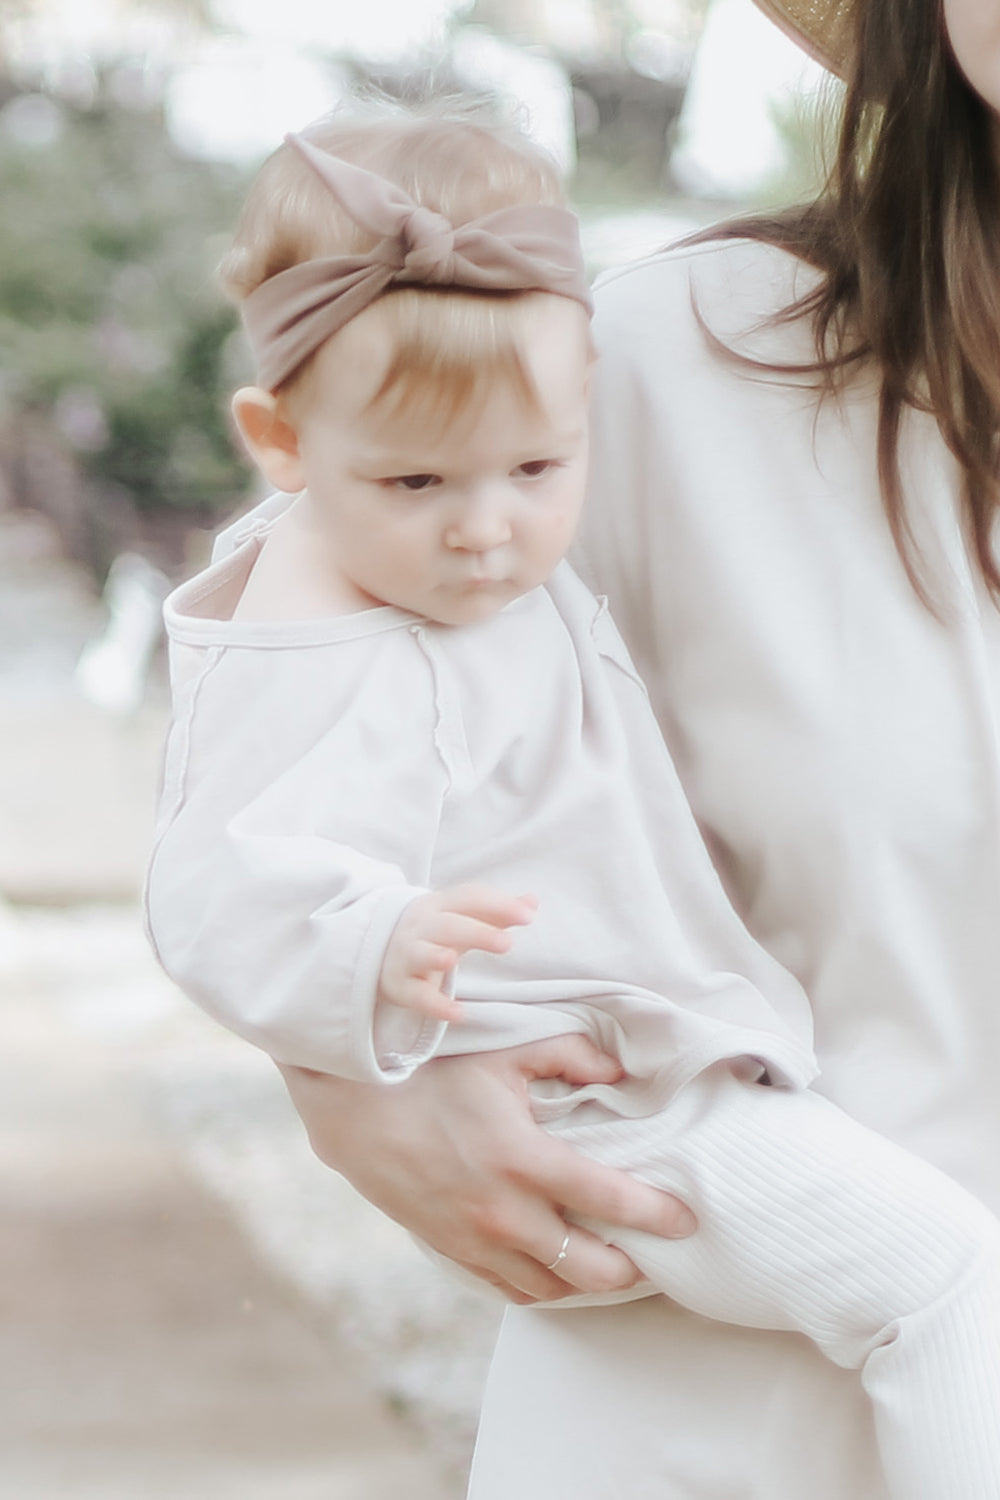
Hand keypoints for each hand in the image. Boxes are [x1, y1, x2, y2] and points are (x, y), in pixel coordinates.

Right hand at [276, 1036, 695, 1303]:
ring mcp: (475, 1239)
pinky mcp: (451, 1250)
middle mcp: (503, 1212)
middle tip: (654, 1255)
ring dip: (587, 1284)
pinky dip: (542, 1287)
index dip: (657, 1215)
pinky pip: (508, 1289)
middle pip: (590, 1269)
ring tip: (611, 1266)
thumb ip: (571, 1055)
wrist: (356, 1109)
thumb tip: (619, 1071)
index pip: (610, 1201)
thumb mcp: (507, 1052)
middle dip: (631, 1270)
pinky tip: (557, 1270)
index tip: (686, 1220)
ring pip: (550, 1289)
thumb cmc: (434, 1072)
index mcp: (524, 1160)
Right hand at [378, 884, 536, 1021]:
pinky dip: (435, 1005)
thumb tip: (532, 902)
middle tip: (506, 944)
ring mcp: (407, 955)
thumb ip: (498, 911)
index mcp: (440, 905)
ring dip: (435, 956)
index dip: (498, 904)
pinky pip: (416, 996)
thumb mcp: (463, 917)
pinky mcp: (400, 986)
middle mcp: (421, 926)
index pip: (469, 897)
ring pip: (421, 954)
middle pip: (447, 925)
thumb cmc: (435, 931)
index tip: (527, 916)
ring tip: (452, 960)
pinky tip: (458, 1013)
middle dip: (476, 932)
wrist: (380, 948)